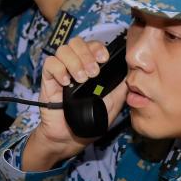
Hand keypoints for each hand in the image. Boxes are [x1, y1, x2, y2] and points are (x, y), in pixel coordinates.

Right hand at [23, 38, 127, 170]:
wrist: (71, 138)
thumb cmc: (91, 120)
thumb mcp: (113, 102)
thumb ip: (121, 86)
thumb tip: (132, 72)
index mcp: (90, 67)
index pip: (92, 45)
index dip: (97, 47)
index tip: (104, 59)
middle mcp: (75, 65)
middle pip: (76, 42)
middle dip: (87, 54)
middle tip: (93, 73)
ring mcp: (61, 72)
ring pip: (63, 50)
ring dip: (75, 62)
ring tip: (81, 79)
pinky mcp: (48, 80)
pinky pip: (50, 63)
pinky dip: (59, 69)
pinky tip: (66, 82)